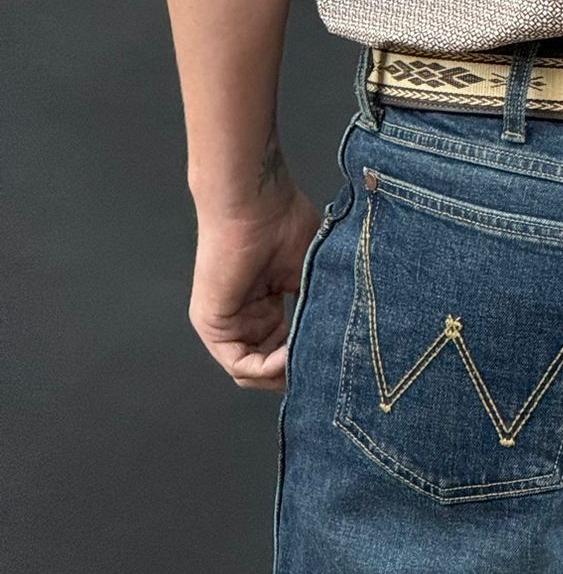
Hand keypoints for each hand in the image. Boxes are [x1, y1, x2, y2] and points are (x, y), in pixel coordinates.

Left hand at [188, 187, 325, 390]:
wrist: (256, 201)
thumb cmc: (284, 222)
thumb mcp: (311, 273)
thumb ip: (317, 307)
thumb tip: (338, 342)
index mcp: (266, 305)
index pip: (285, 348)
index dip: (307, 356)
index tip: (332, 354)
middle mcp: (246, 318)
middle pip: (269, 366)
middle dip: (296, 371)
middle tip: (323, 368)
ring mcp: (228, 324)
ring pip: (254, 371)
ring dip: (284, 372)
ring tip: (309, 360)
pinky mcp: (213, 326)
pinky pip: (240, 363)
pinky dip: (267, 368)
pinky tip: (290, 356)